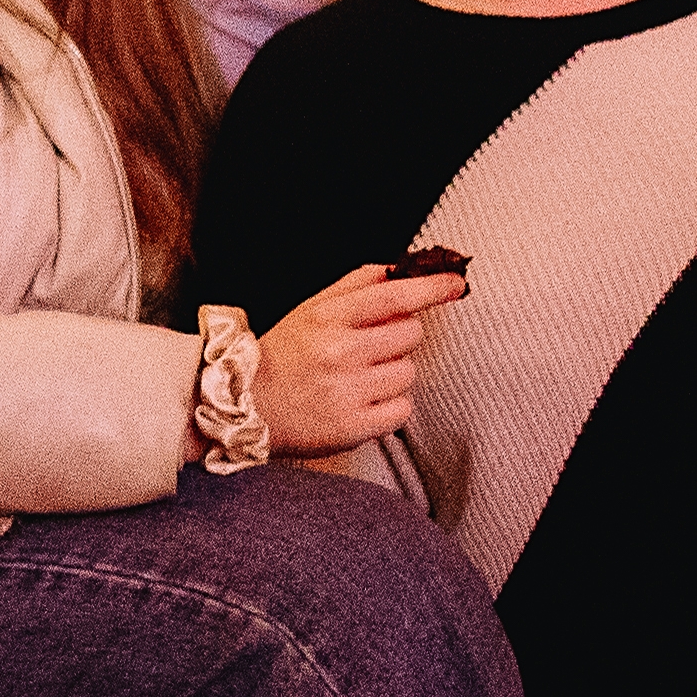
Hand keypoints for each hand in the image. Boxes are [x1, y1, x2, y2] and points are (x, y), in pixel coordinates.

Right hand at [254, 261, 467, 454]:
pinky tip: (363, 402)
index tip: (455, 283)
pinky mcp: (354, 428)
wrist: (242, 407)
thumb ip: (354, 286)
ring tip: (359, 379)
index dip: (431, 287)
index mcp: (327, 318)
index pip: (394, 295)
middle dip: (400, 338)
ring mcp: (348, 391)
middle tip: (371, 347)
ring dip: (393, 374)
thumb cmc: (279, 357)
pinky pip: (402, 410)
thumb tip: (397, 269)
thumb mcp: (308, 309)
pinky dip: (390, 406)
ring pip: (408, 373)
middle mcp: (339, 352)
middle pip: (411, 334)